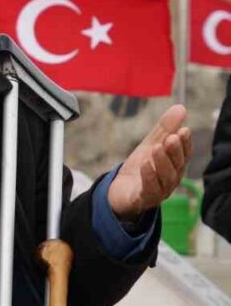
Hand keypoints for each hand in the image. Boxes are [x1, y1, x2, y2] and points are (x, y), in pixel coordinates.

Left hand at [106, 104, 193, 222]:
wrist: (120, 191)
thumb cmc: (142, 168)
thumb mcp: (151, 144)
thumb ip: (164, 129)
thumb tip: (181, 107)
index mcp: (175, 166)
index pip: (184, 154)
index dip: (185, 143)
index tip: (184, 130)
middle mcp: (171, 179)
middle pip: (177, 166)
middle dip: (175, 151)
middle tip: (171, 137)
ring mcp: (159, 190)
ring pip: (165, 178)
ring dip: (162, 162)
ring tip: (157, 147)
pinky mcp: (143, 198)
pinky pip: (149, 189)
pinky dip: (148, 177)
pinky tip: (145, 164)